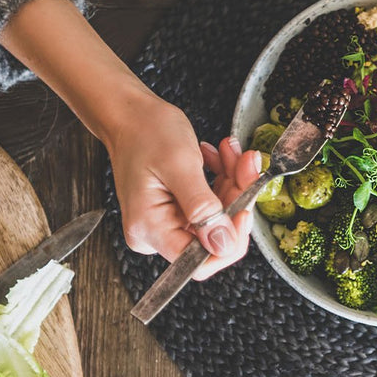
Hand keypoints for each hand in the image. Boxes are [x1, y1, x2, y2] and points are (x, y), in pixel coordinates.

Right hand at [107, 93, 260, 280]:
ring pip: (219, 216)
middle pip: (214, 236)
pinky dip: (222, 179)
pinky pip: (213, 204)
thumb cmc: (145, 131)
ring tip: (231, 151)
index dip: (229, 241)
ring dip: (232, 182)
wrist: (131, 113)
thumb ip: (202, 208)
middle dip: (236, 198)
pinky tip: (219, 156)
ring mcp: (168, 221)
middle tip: (245, 163)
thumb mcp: (179, 166)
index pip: (197, 262)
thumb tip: (222, 246)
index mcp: (150, 229)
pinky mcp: (178, 210)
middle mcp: (156, 233)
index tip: (246, 208)